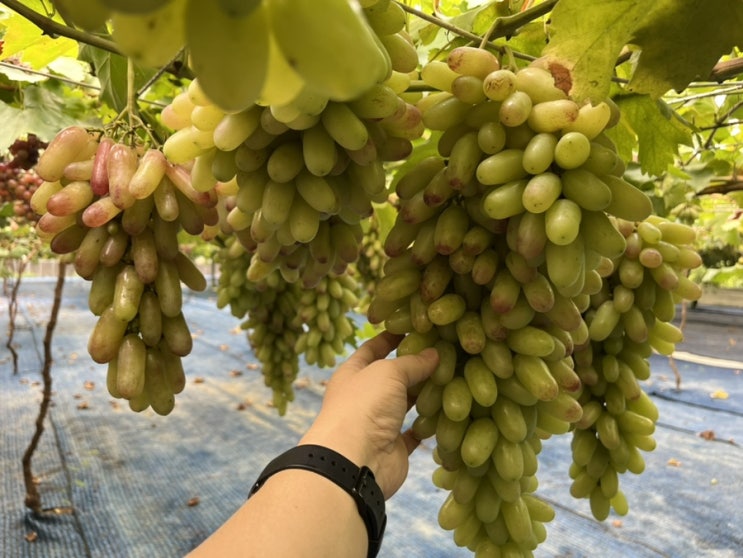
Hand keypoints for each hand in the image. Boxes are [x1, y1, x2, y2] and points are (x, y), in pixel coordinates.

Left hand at [299, 332, 438, 498]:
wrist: (354, 462)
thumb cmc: (364, 406)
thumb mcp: (388, 372)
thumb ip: (413, 362)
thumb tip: (434, 353)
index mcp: (353, 373)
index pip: (373, 349)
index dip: (391, 338)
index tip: (412, 326)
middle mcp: (364, 397)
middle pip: (393, 377)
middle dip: (416, 366)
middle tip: (446, 353)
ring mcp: (378, 423)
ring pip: (406, 404)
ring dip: (426, 395)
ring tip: (453, 378)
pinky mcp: (393, 447)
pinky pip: (415, 432)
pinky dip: (429, 425)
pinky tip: (448, 412)